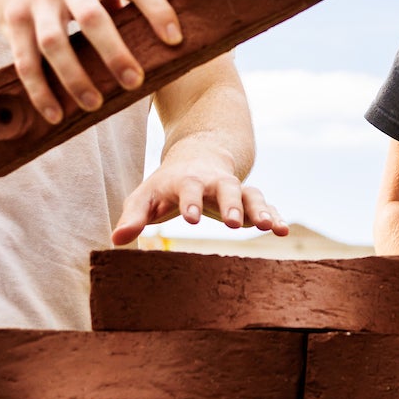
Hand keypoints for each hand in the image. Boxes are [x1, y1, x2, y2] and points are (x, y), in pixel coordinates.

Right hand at [0, 0, 182, 124]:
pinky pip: (26, 61)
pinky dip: (40, 91)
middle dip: (114, 53)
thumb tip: (156, 44)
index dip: (158, 10)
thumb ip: (122, 2)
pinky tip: (55, 114)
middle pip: (92, 18)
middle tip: (135, 83)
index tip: (176, 40)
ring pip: (54, 43)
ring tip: (94, 104)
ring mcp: (38, 2)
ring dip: (75, 77)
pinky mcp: (12, 21)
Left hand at [111, 145, 288, 244]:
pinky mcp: (248, 199)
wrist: (197, 156)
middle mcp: (214, 182)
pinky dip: (276, 216)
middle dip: (231, 204)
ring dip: (260, 210)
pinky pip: (266, 205)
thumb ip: (132, 217)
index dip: (190, 202)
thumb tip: (115, 241)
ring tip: (270, 227)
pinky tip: (284, 231)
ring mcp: (235, 189)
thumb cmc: (165, 185)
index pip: (188, 189)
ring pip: (251, 195)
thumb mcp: (145, 197)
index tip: (191, 217)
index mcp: (187, 181)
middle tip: (234, 224)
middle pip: (226, 188)